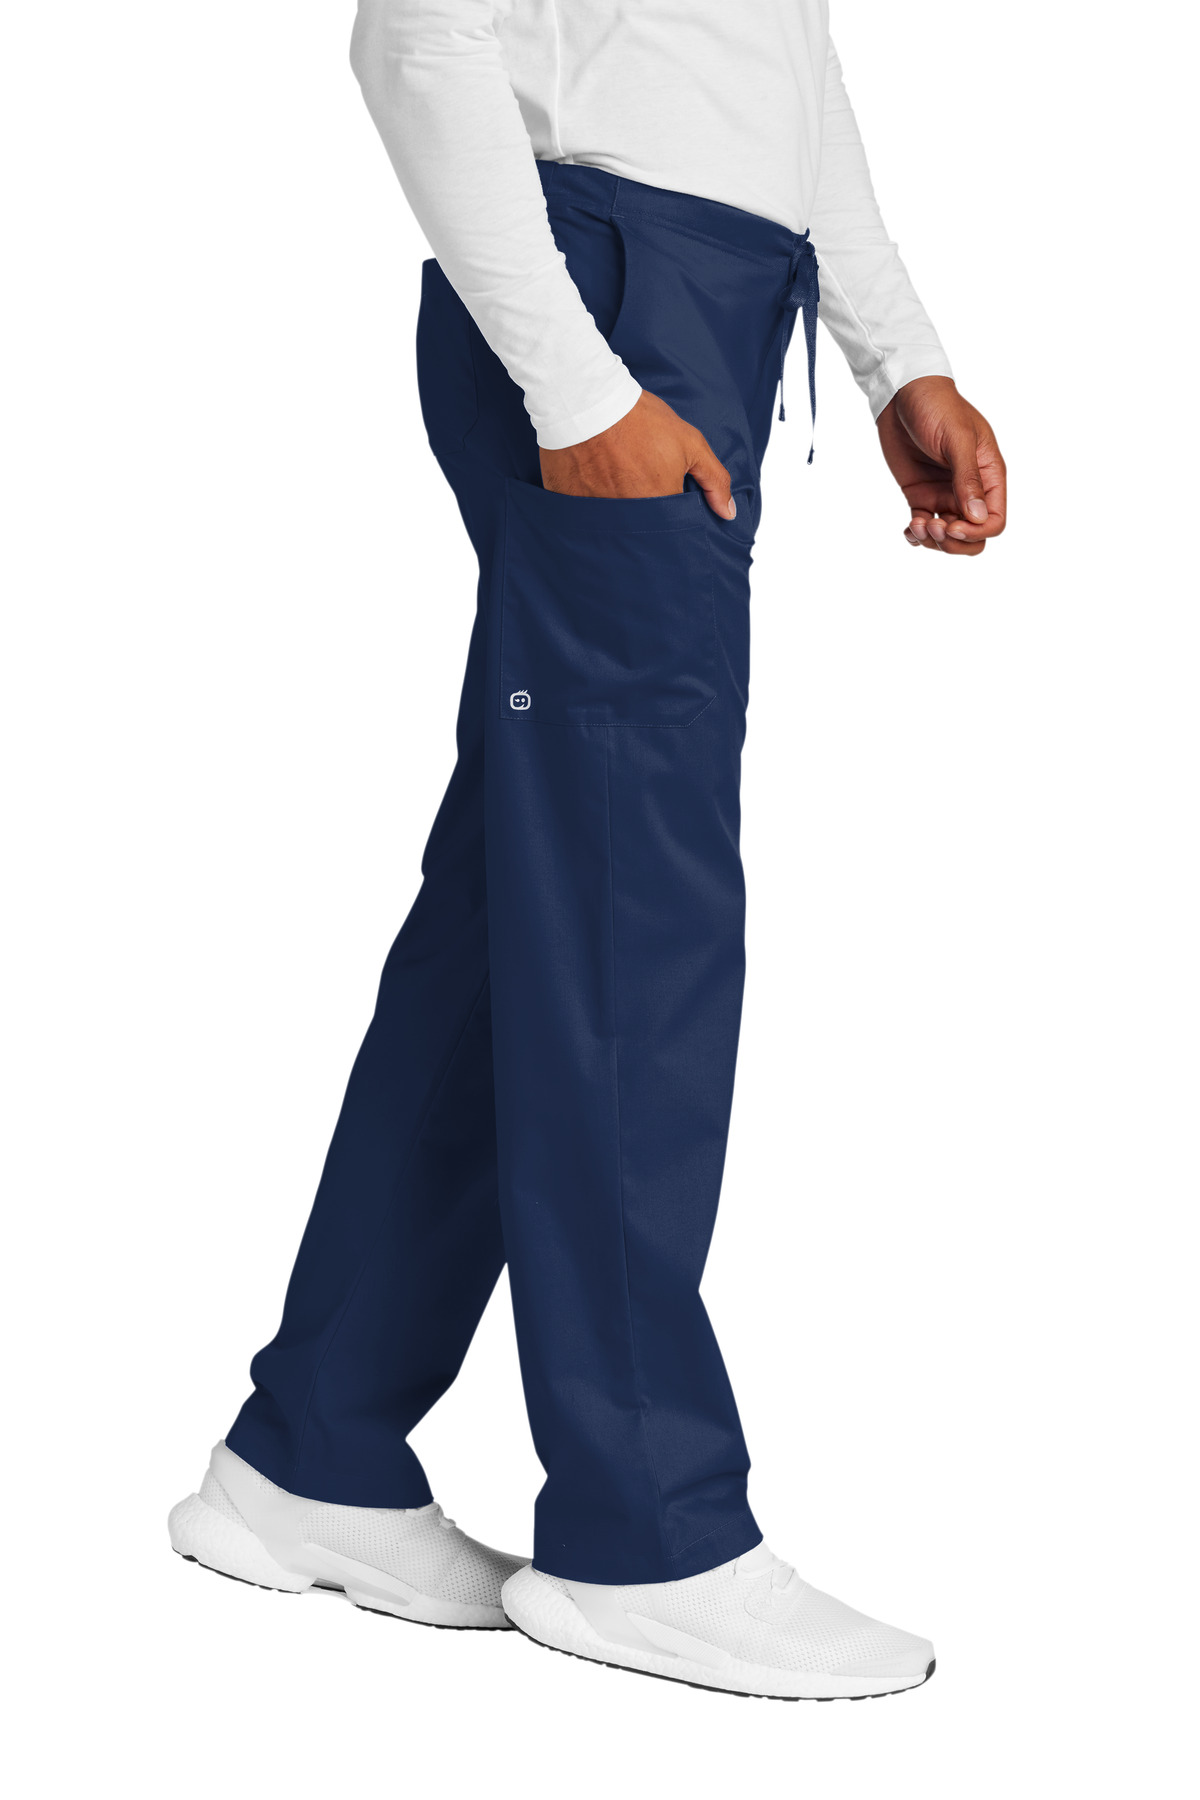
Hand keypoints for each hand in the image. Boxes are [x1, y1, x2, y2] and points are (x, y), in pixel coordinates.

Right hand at [540, 391, 736, 518]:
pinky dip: (587, 511)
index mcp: (658, 505)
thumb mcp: (689, 443)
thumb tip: (728, 513)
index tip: (666, 508)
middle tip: (638, 495)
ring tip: (615, 490)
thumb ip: (714, 480)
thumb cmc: (640, 420)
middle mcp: (626, 517)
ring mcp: (594, 513)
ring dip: (616, 520)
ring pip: (611, 531)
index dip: (671, 522)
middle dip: (644, 524)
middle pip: (640, 534)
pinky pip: (581, 519)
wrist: (587, 401)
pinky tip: (590, 491)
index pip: (671, 531)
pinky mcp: (567, 505)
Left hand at [877, 376, 1005, 556]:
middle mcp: (970, 489)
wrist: (903, 394)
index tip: (951, 526)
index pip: (994, 519)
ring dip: (933, 541)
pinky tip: (908, 529)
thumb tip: (977, 517)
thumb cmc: (938, 407)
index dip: (976, 532)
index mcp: (989, 475)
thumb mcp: (956, 439)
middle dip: (954, 542)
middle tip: (933, 528)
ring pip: (948, 536)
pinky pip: (924, 527)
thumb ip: (967, 478)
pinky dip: (916, 536)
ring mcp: (945, 493)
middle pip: (973, 535)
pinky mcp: (921, 494)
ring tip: (916, 525)